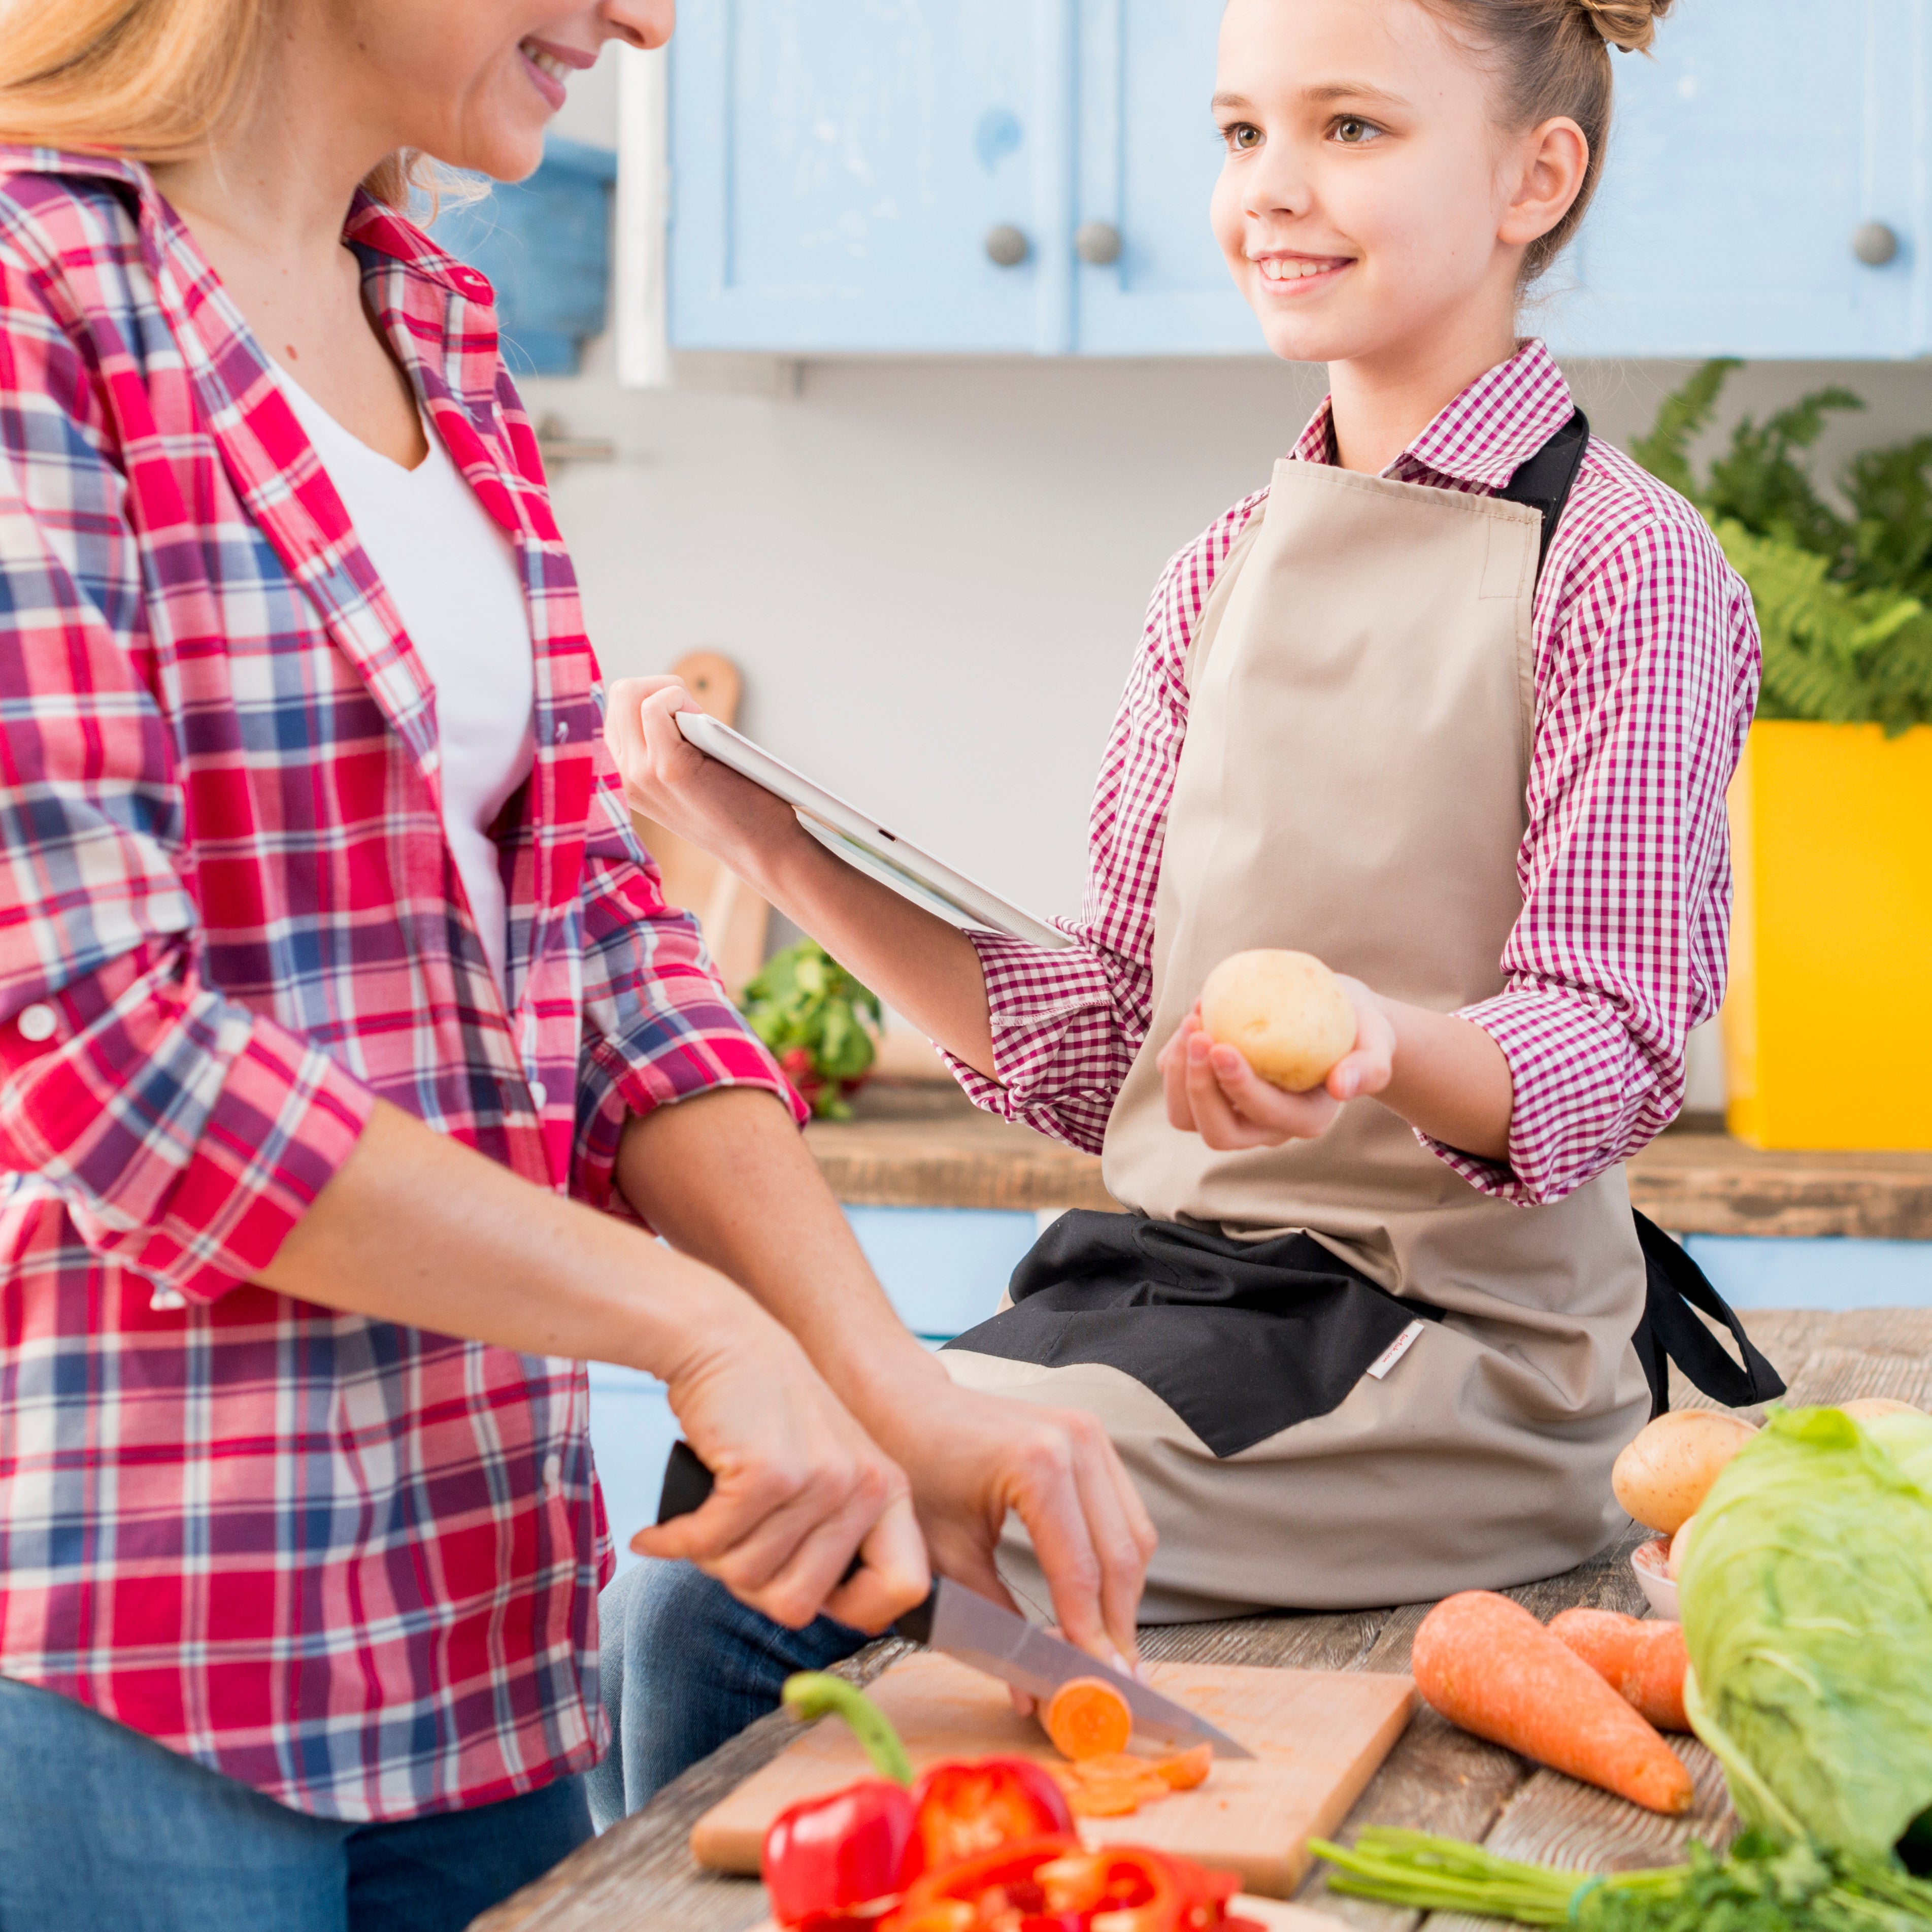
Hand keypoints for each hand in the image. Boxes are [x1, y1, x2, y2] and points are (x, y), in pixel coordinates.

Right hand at [601, 674, 801, 882]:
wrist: (759, 847)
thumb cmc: (730, 805)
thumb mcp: (677, 774)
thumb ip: (657, 743)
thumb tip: (659, 696)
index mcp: (619, 776)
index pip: (613, 709)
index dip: (651, 698)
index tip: (681, 717)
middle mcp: (620, 776)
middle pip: (619, 694)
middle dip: (659, 688)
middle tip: (693, 714)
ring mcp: (639, 773)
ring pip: (629, 693)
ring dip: (671, 691)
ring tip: (698, 720)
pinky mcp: (667, 767)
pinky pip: (653, 705)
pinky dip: (678, 695)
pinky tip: (700, 717)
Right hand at [631, 1304, 930, 1633]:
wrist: (721, 1337)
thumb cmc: (765, 1415)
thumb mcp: (827, 1472)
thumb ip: (840, 1538)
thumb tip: (859, 1622)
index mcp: (890, 1491)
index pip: (904, 1588)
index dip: (852, 1609)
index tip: (810, 1589)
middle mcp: (866, 1485)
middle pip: (799, 1605)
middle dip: (750, 1585)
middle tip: (729, 1545)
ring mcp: (821, 1479)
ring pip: (749, 1579)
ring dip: (709, 1559)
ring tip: (702, 1521)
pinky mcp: (769, 1473)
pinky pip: (711, 1546)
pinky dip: (674, 1543)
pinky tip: (658, 1535)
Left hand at [868, 1379, 1157, 1673]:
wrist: (907, 1403)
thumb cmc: (916, 1470)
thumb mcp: (944, 1555)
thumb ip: (992, 1623)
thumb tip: (1029, 1697)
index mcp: (1038, 1465)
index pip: (1080, 1572)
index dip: (1092, 1640)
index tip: (1100, 1692)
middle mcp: (1076, 1442)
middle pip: (1120, 1556)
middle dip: (1118, 1627)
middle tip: (1113, 1685)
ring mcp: (1091, 1434)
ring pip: (1134, 1536)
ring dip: (1125, 1598)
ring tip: (1107, 1651)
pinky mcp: (1093, 1437)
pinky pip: (1125, 1512)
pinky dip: (1119, 1562)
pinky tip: (1102, 1603)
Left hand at [1157, 976, 1396, 1150]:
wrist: (1334, 1017)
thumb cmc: (1358, 1028)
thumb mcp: (1377, 1040)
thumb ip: (1370, 1066)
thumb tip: (1343, 1087)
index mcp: (1306, 1120)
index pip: (1265, 1116)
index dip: (1239, 1087)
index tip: (1223, 1045)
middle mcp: (1265, 1127)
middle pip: (1217, 1132)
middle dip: (1199, 1088)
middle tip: (1198, 1033)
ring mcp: (1233, 1111)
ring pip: (1186, 1118)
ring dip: (1177, 1074)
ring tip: (1192, 1021)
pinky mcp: (1210, 1091)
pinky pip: (1177, 1087)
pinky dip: (1173, 1056)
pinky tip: (1194, 1016)